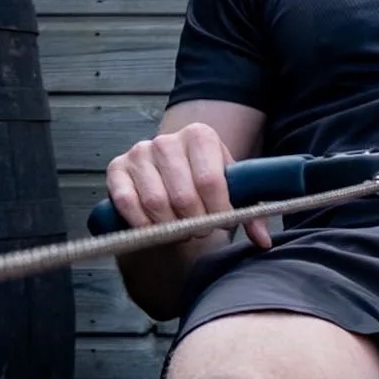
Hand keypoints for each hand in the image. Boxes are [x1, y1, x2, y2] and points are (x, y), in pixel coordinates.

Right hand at [105, 122, 271, 249]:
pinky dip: (141, 223)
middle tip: (199, 231)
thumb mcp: (231, 189)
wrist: (170, 170)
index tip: (221, 224)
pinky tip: (154, 229)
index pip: (210, 180)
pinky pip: (126, 202)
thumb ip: (251, 213)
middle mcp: (167, 140)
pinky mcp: (116, 168)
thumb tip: (263, 242)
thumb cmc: (205, 181)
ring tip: (180, 230)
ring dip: (169, 226)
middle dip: (194, 222)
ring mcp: (139, 152)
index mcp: (200, 136)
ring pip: (155, 202)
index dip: (218, 210)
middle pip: (183, 195)